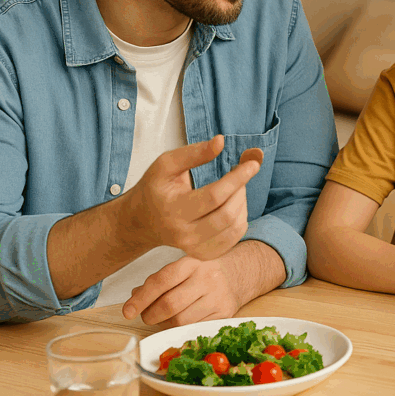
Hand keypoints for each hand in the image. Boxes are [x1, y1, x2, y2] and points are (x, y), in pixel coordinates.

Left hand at [122, 255, 242, 327]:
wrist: (237, 274)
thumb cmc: (202, 272)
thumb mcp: (181, 268)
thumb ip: (157, 281)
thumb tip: (135, 298)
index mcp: (192, 262)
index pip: (161, 281)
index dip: (141, 298)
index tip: (128, 311)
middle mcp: (207, 278)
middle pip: (170, 305)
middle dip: (150, 315)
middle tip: (146, 316)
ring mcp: (218, 296)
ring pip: (180, 321)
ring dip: (164, 324)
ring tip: (163, 318)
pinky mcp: (224, 313)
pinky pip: (193, 328)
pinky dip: (180, 329)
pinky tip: (179, 321)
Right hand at [123, 136, 262, 260]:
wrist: (141, 221)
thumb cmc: (155, 188)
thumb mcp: (166, 164)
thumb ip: (193, 153)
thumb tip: (221, 141)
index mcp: (172, 209)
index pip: (214, 196)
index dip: (237, 179)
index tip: (253, 164)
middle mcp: (182, 233)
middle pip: (227, 213)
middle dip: (241, 190)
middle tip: (239, 174)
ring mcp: (193, 247)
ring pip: (234, 226)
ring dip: (242, 203)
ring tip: (234, 189)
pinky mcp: (203, 254)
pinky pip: (234, 238)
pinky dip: (240, 219)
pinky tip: (232, 206)